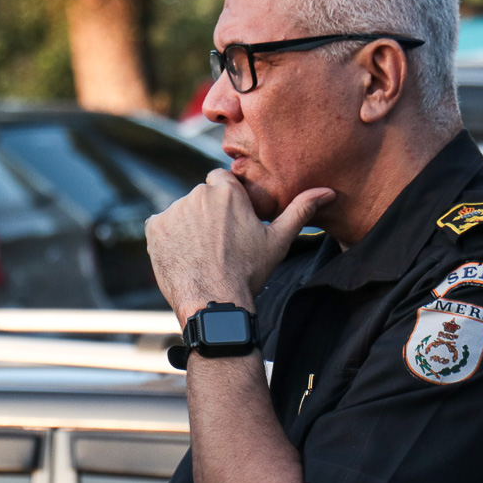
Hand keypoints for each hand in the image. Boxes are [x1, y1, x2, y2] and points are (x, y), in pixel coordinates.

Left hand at [145, 169, 332, 322]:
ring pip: (181, 211)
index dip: (225, 201)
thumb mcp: (279, 240)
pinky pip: (161, 226)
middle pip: (200, 197)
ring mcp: (174, 210)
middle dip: (207, 214)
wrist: (214, 302)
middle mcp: (198, 194)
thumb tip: (328, 191)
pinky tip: (183, 256)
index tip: (230, 222)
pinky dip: (168, 238)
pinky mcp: (155, 227)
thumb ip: (300, 210)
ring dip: (187, 226)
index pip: (221, 180)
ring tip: (200, 254)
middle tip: (217, 244)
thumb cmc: (248, 272)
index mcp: (227, 192)